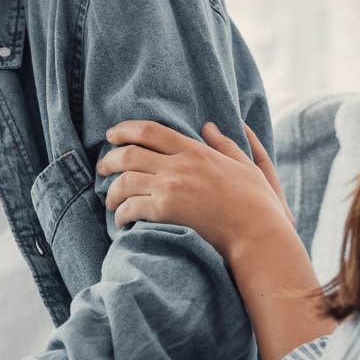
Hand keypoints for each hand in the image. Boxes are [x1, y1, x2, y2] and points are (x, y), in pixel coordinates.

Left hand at [101, 120, 330, 359]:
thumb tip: (210, 126)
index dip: (125, 130)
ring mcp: (170, 187)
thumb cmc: (257, 203)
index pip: (150, 131)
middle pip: (129, 154)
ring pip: (125, 181)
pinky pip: (131, 207)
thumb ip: (226, 144)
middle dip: (109, 160)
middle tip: (102, 168)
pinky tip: (121, 220)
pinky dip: (121, 213)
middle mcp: (178, 165)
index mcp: (195, 150)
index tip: (112, 135)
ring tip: (110, 200)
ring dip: (112, 191)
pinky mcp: (165, 211)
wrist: (257, 233)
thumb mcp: (245, 165)